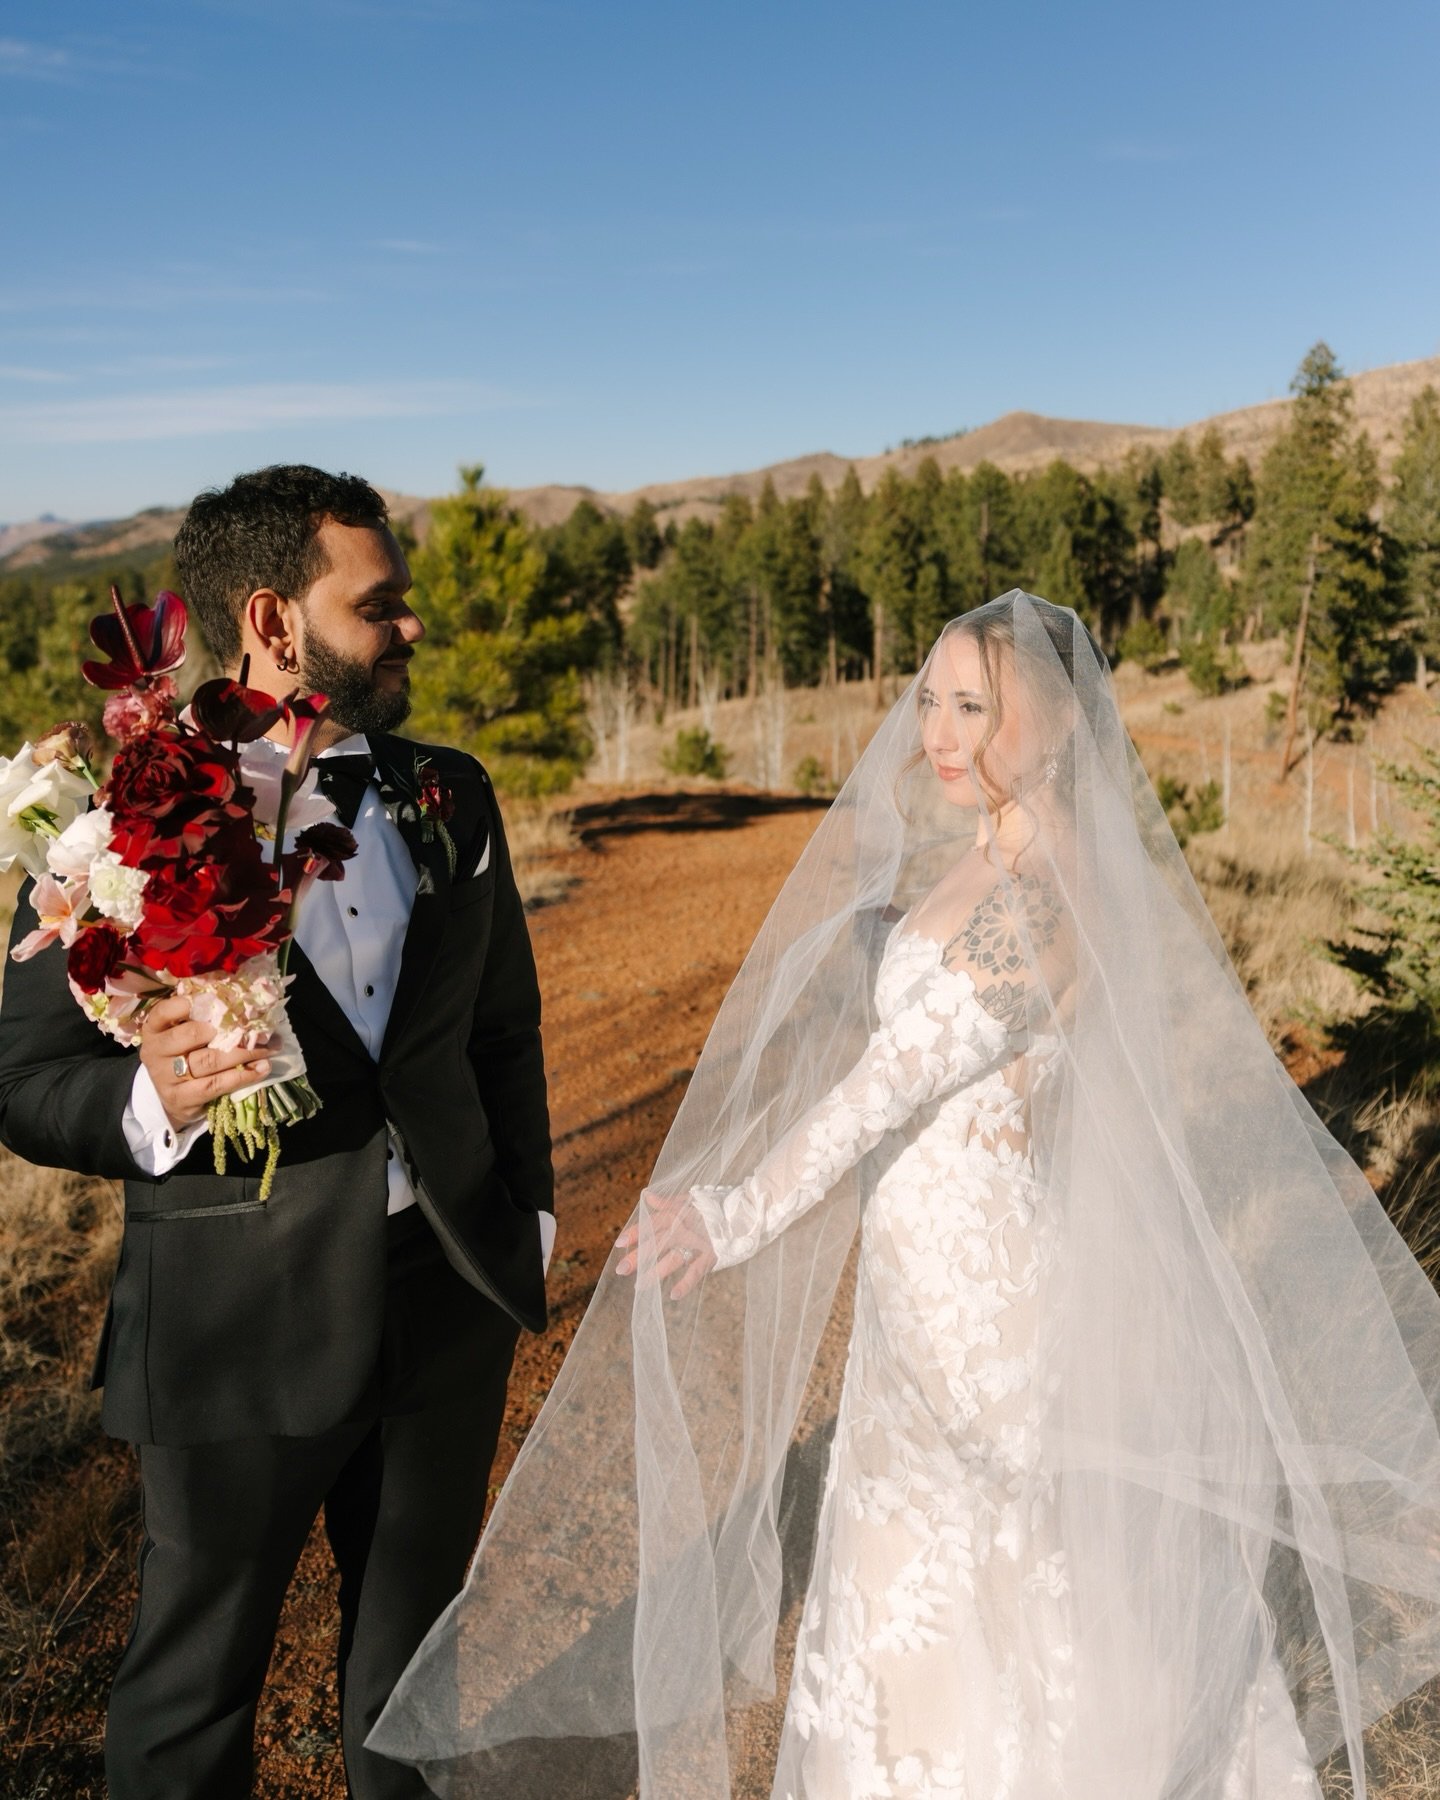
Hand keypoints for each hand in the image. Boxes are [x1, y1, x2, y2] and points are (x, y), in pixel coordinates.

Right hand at [138, 995, 273, 1131]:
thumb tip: (241, 1001)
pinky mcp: (180, 1098)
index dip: (187, 1004)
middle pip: (192, 1034)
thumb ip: (201, 1017)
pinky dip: (242, 1076)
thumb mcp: (182, 1033)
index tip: (217, 997)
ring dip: (244, 1052)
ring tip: (269, 1048)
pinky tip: (262, 1068)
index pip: (165, 1011)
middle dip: (228, 1028)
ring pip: (209, 1060)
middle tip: (255, 1026)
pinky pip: (215, 1085)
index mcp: (155, 1029)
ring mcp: (165, 1077)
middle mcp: (156, 1051)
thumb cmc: (184, 1055)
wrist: (171, 1097)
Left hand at [615, 1190, 715, 1299]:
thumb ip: (667, 1202)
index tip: (619, 1244)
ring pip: (672, 1258)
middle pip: (657, 1243)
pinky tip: (673, 1295)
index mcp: (677, 1214)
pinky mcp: (711, 1254)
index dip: (634, 1233)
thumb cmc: (714, 1207)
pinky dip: (685, 1284)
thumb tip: (647, 1197)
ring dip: (656, 1272)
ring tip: (640, 1285)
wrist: (744, 1211)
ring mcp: (697, 1242)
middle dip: (638, 1256)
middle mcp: (684, 1228)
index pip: (651, 1224)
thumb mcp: (690, 1200)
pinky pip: (696, 1271)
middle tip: (621, 1269)